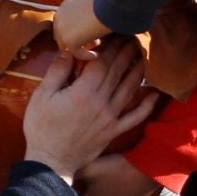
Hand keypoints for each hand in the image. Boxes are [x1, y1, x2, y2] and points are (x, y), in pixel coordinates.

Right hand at [21, 49, 157, 178]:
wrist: (51, 162)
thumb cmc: (42, 128)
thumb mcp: (42, 96)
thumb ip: (57, 72)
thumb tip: (69, 50)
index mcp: (83, 92)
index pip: (102, 63)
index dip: (111, 47)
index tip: (116, 33)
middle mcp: (101, 103)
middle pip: (118, 73)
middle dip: (126, 53)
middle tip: (133, 37)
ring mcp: (110, 118)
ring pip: (129, 90)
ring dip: (138, 71)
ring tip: (143, 56)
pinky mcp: (113, 131)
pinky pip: (134, 117)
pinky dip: (146, 106)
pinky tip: (155, 95)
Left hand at [51, 0, 109, 60]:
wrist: (107, 5)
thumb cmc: (107, 3)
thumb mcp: (94, 6)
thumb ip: (88, 15)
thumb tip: (93, 24)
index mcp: (66, 6)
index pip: (65, 23)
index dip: (76, 30)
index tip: (90, 33)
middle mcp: (60, 16)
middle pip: (62, 34)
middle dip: (76, 39)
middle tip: (94, 41)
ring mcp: (61, 29)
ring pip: (67, 44)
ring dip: (80, 47)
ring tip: (96, 46)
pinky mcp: (68, 40)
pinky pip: (76, 53)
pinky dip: (86, 55)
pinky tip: (96, 55)